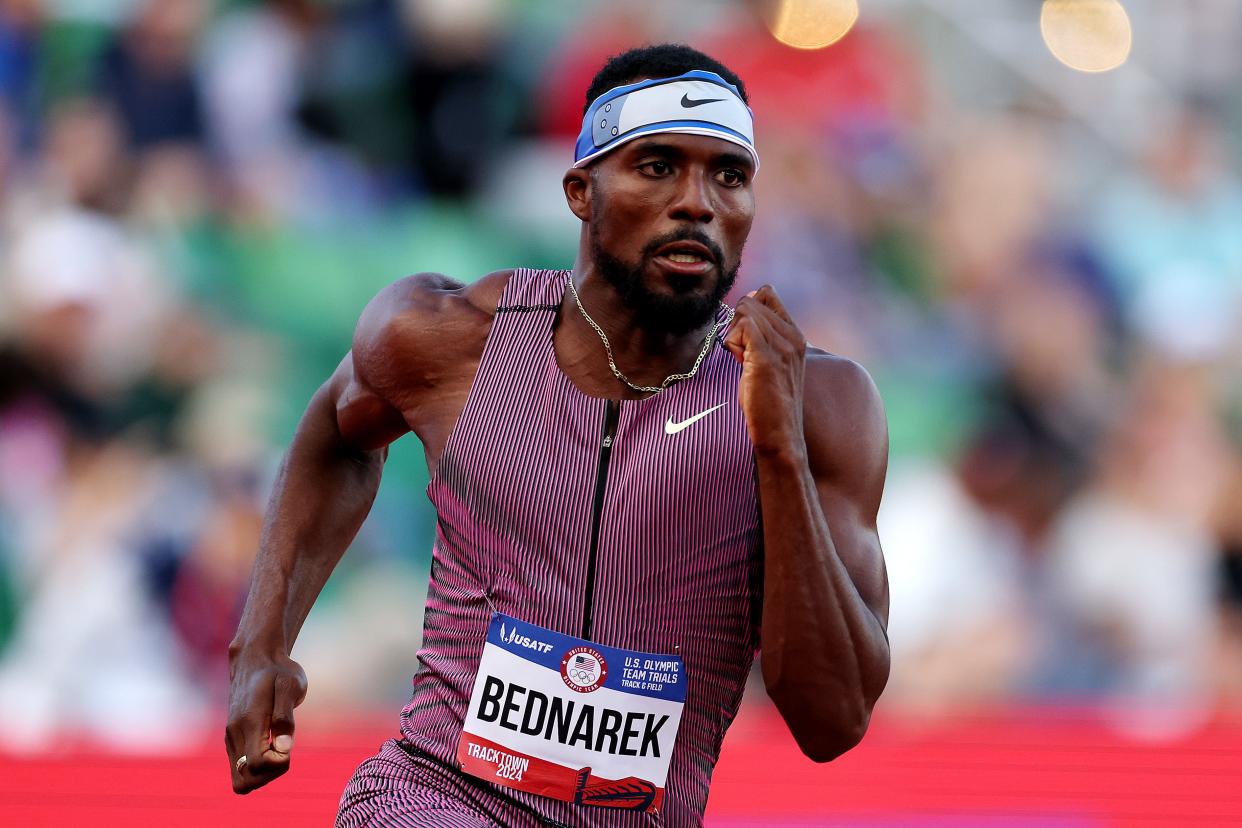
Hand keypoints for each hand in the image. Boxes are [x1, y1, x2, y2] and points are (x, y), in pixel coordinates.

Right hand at [225, 645, 307, 793]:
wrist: (255, 659)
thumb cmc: (278, 671)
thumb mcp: (290, 686)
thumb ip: (285, 716)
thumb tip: (283, 748)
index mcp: (249, 722)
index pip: (257, 764)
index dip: (278, 763)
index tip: (287, 744)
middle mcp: (235, 734)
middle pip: (246, 780)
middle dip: (270, 775)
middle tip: (284, 751)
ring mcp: (231, 738)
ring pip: (240, 779)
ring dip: (263, 774)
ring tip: (278, 748)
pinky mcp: (232, 739)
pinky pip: (239, 769)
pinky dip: (256, 767)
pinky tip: (271, 746)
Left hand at [723, 285, 806, 457]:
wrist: (780, 436)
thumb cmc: (768, 404)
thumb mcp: (768, 363)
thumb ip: (760, 337)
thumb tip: (743, 309)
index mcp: (796, 335)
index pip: (767, 293)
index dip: (748, 309)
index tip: (746, 337)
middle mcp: (793, 337)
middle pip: (750, 301)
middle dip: (737, 324)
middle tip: (743, 354)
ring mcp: (782, 346)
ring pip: (744, 312)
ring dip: (734, 335)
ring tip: (745, 362)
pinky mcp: (767, 358)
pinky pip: (741, 328)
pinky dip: (733, 343)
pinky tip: (741, 363)